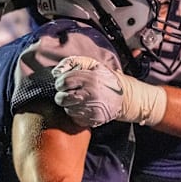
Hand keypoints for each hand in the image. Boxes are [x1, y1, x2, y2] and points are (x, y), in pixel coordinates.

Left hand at [52, 56, 167, 126]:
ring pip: (67, 109)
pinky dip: (77, 113)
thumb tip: (56, 71)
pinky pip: (75, 118)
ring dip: (70, 104)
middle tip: (70, 92)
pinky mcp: (92, 120)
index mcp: (89, 79)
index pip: (63, 82)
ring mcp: (91, 109)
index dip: (61, 82)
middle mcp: (90, 95)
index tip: (65, 83)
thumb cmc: (106, 79)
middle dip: (62, 95)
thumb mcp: (92, 64)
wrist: (124, 97)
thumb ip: (72, 62)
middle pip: (62, 98)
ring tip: (80, 98)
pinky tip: (84, 106)